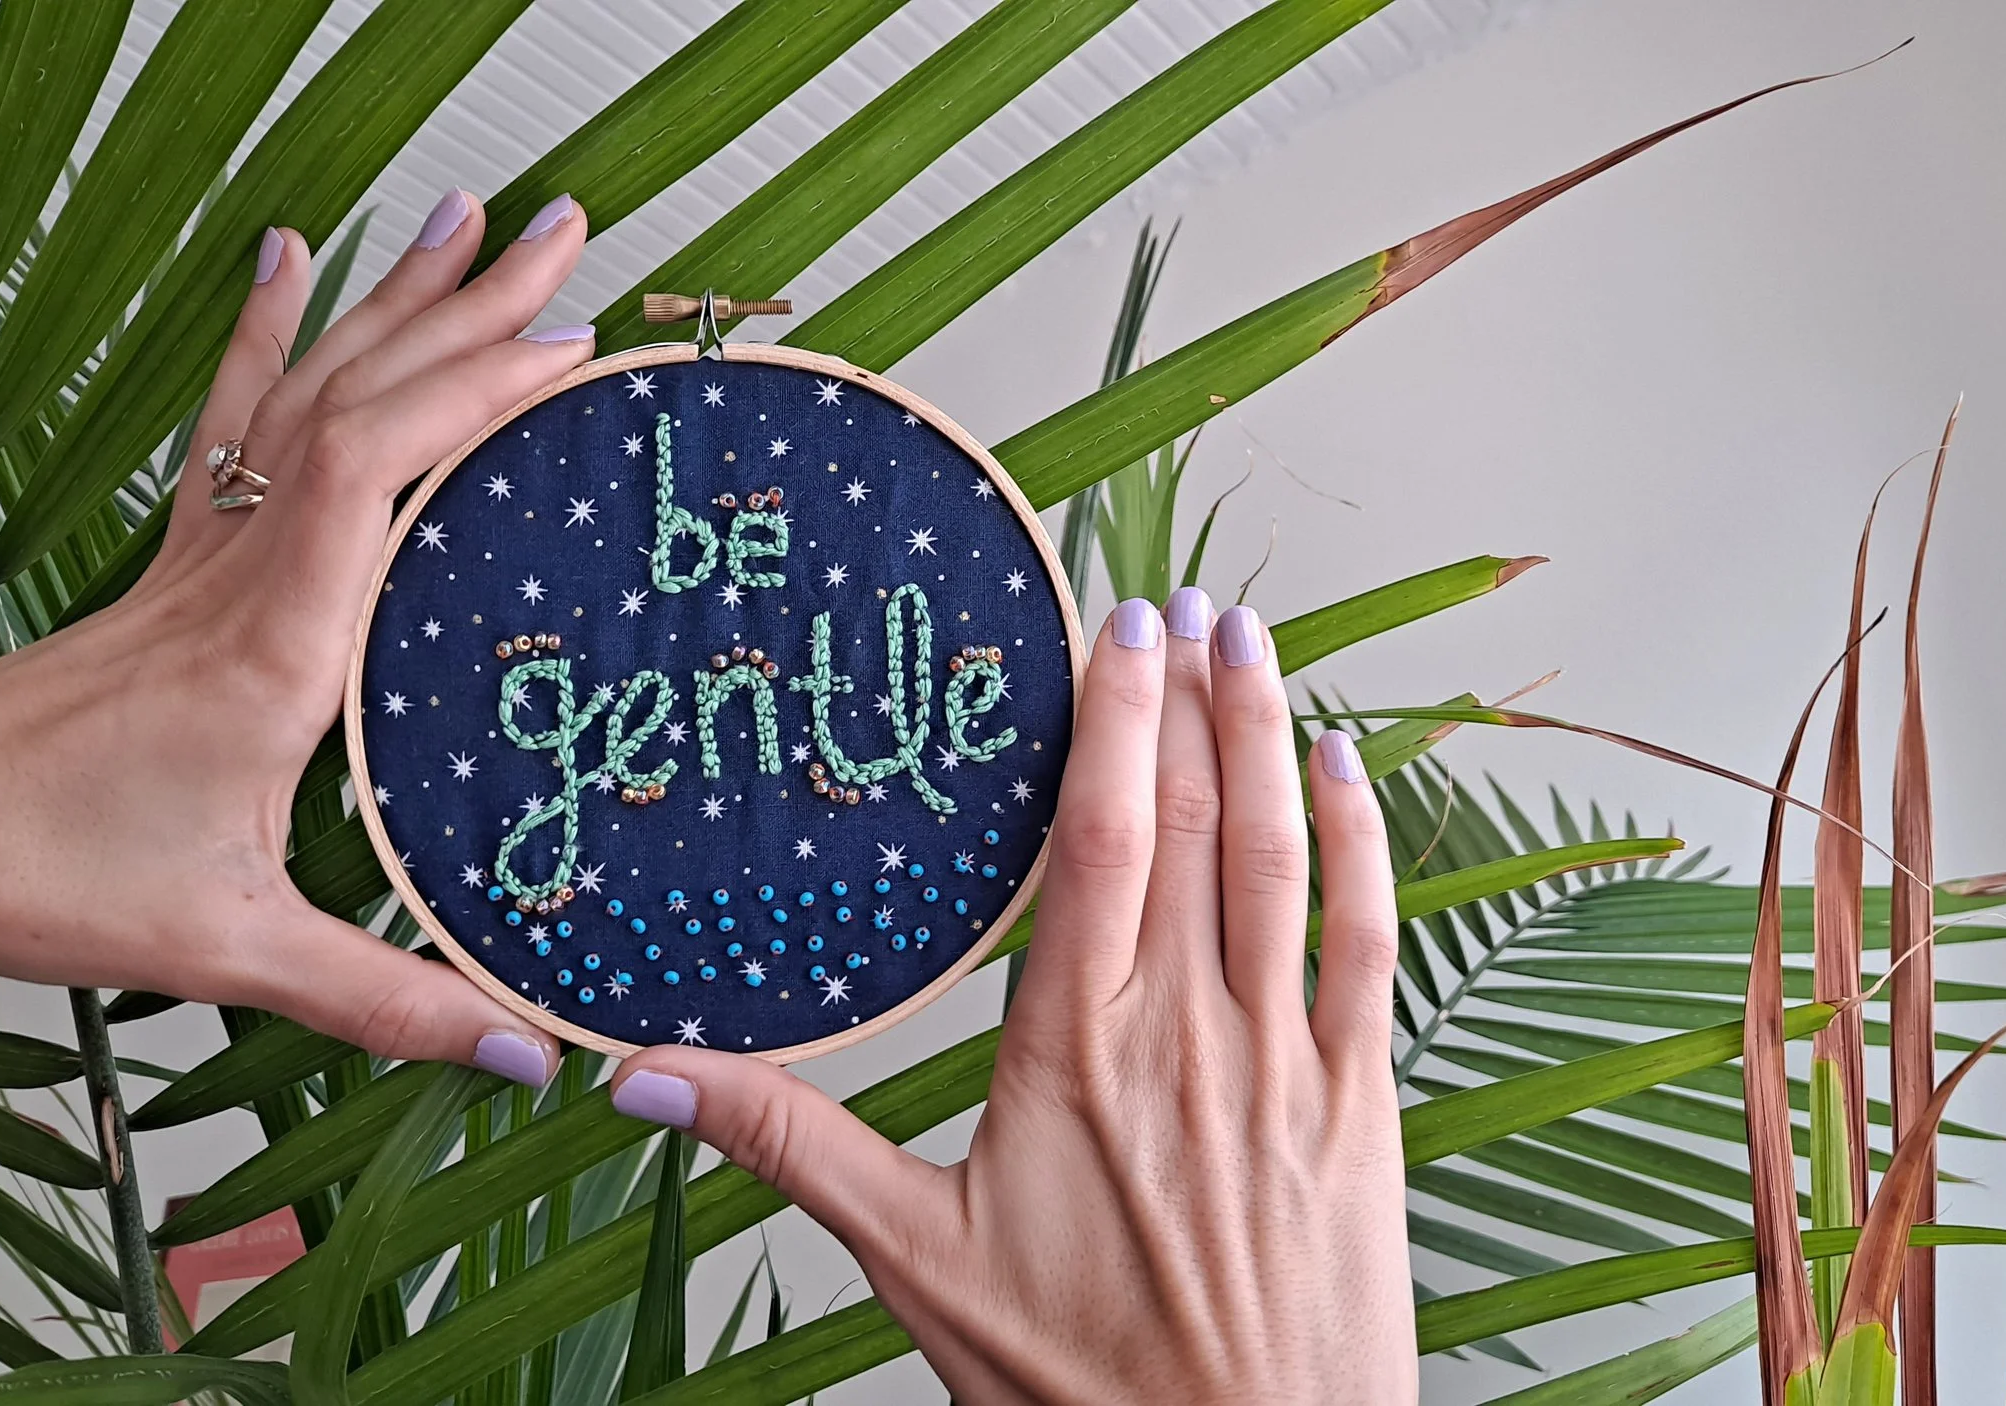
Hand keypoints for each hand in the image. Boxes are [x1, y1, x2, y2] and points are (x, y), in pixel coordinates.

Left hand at [0, 191, 599, 1086]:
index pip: (377, 466)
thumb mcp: (228, 949)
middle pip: (362, 393)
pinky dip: (266, 334)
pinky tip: (287, 263)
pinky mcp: (171, 566)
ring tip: (468, 220)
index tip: (567, 354)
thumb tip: (525, 1048)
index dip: (472, 394)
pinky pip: (232, 423)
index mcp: (271, 646)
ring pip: (306, 391)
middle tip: (565, 235)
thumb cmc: (36, 875)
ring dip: (394, 299)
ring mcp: (199, 556)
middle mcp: (239, 573)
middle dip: (473, 308)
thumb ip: (384, 998)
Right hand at [606, 589, 1417, 1400]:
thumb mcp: (912, 1259)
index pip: (1103, 834)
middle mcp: (1189, 1029)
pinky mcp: (1359, 1105)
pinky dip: (1365, 842)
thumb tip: (637, 1076)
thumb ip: (785, 1145)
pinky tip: (1351, 770)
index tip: (1117, 621)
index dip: (1113, 714)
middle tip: (1187, 598)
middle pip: (1198, 816)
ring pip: (1287, 854)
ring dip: (1273, 732)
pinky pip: (1369, 940)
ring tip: (1256, 639)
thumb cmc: (1077, 1381)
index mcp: (1074, 1046)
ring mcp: (1286, 1060)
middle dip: (1192, 694)